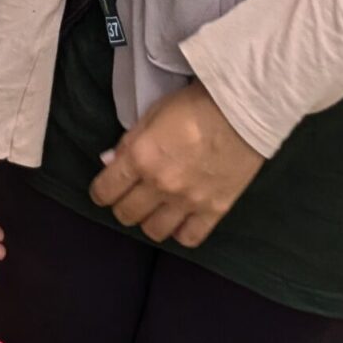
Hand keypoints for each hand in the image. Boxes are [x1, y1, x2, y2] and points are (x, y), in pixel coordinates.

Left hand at [89, 81, 264, 248]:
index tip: (104, 190)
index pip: (106, 191)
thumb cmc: (194, 104)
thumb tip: (109, 162)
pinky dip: (180, 232)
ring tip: (155, 208)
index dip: (100, 192)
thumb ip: (129, 141)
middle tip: (129, 196)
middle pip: (127, 214)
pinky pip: (189, 238)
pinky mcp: (214, 211)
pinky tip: (181, 218)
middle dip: (122, 206)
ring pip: (154, 232)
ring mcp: (188, 202)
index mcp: (140, 157)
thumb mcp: (153, 113)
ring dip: (149, 220)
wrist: (242, 111)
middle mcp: (160, 185)